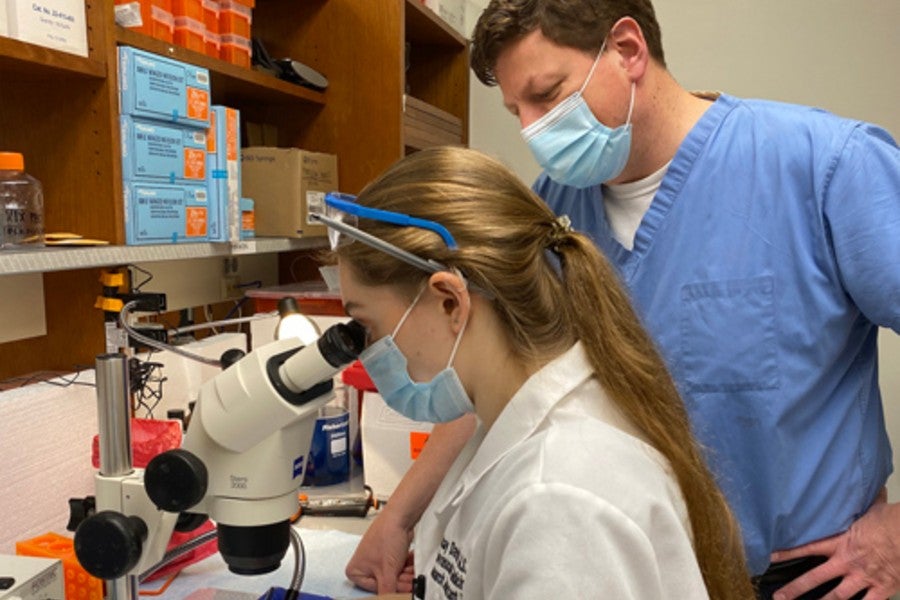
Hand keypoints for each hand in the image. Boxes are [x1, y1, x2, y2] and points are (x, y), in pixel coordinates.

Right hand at [346, 510, 415, 592]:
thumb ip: (387, 590)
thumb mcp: (387, 571)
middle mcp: (364, 566)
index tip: (404, 587)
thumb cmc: (387, 537)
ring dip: (406, 574)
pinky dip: (406, 566)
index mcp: (355, 571)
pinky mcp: (388, 555)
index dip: (393, 588)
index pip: (376, 590)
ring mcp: (377, 560)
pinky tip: (412, 562)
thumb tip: (388, 599)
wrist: (400, 517)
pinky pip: (398, 567)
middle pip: (386, 583)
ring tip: (412, 568)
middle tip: (411, 578)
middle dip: (401, 580)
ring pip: (394, 576)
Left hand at [770, 490, 899, 599]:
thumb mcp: (871, 510)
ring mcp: (864, 577)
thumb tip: (866, 488)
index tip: (770, 558)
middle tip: (778, 597)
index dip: (788, 553)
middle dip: (796, 588)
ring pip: (837, 597)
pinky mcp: (882, 589)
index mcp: (841, 543)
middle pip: (815, 578)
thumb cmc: (890, 519)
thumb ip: (862, 505)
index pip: (808, 548)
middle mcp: (847, 562)